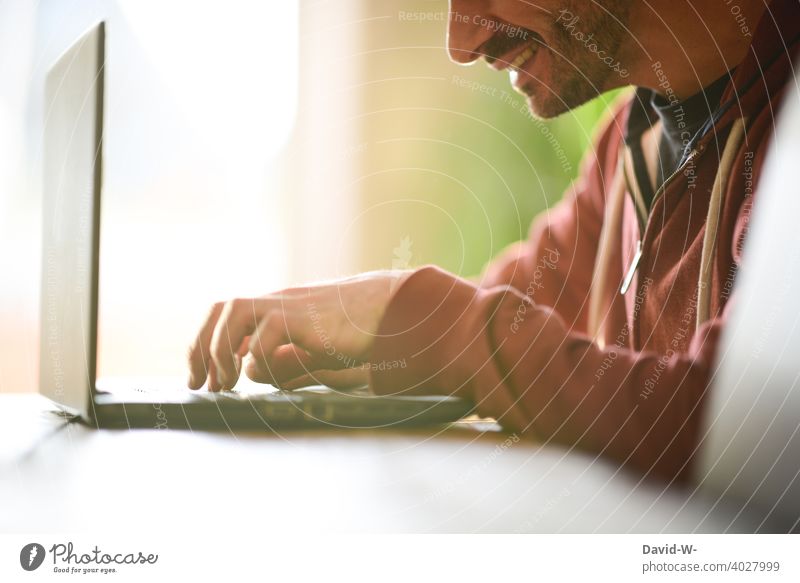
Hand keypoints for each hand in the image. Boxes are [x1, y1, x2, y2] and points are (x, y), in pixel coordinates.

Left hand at [186, 271, 410, 390]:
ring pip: (235, 312)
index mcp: (278, 308)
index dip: (203, 344)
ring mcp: (292, 306)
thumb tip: (252, 372)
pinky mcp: (306, 317)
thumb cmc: (359, 332)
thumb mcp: (313, 352)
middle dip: (201, 346)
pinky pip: (267, 333)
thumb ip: (284, 360)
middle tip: (201, 384)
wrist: (394, 311)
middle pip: (222, 308)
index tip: (199, 379)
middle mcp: (279, 302)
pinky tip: (270, 376)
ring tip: (226, 383)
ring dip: (221, 350)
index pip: (226, 315)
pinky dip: (259, 358)